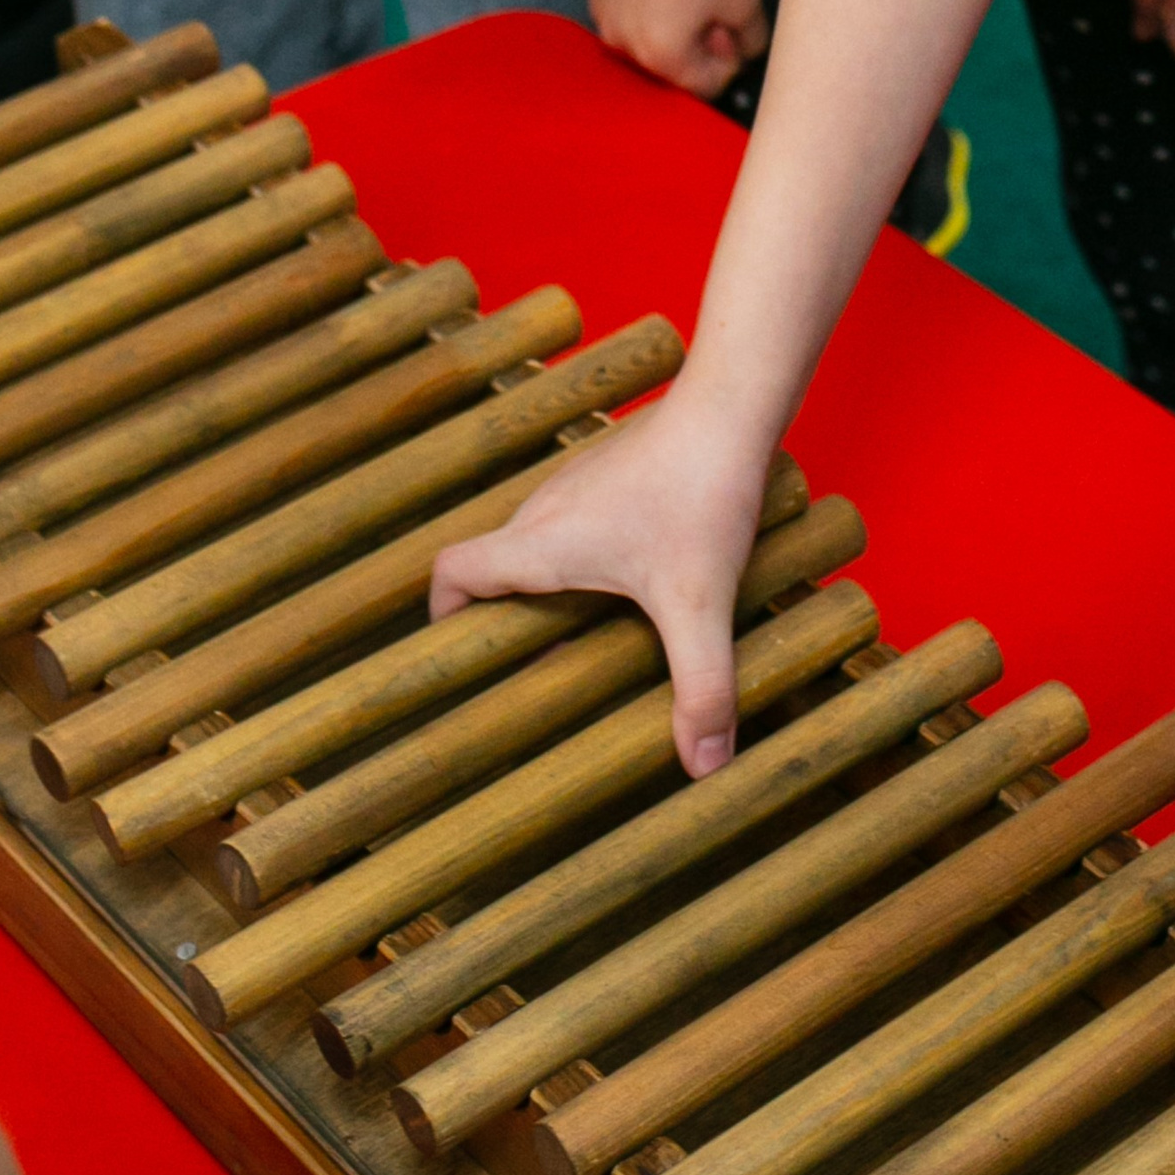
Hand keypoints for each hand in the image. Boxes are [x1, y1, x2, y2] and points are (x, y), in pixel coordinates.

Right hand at [430, 381, 774, 772]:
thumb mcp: (699, 602)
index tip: (464, 661)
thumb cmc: (701, 493)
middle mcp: (545, 510)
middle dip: (501, 623)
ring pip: (535, 545)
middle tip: (532, 674)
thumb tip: (704, 767)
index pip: (451, 572)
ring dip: (545, 591)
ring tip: (581, 641)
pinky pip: (574, 523)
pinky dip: (583, 561)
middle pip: (492, 568)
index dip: (443, 618)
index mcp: (540, 542)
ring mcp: (578, 485)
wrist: (731, 407)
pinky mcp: (612, 472)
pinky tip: (632, 587)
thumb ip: (701, 686)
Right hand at [587, 0, 770, 98]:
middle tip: (716, 7)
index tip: (733, 26)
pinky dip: (649, 5)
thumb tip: (742, 50)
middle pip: (672, 67)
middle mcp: (624, 47)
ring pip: (649, 39)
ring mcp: (604, 19)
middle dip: (699, 46)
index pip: (706, 86)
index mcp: (662, 58)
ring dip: (673, 26)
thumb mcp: (746, 0)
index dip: (729, 60)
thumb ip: (752, 42)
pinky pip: (628, 13)